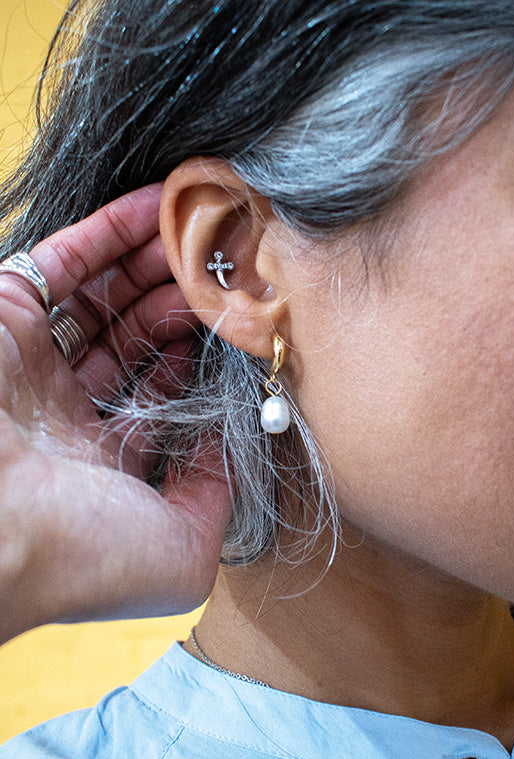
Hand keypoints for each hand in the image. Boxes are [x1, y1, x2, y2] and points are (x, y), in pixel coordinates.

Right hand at [0, 185, 229, 643]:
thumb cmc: (81, 552)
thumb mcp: (181, 553)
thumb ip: (214, 499)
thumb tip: (229, 449)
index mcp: (99, 464)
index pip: (158, 395)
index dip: (199, 358)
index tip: (244, 325)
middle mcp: (62, 411)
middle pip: (135, 337)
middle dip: (185, 301)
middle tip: (232, 269)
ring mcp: (30, 359)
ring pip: (104, 295)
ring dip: (156, 260)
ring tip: (206, 230)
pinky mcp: (4, 312)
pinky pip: (64, 259)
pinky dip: (109, 229)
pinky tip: (155, 205)